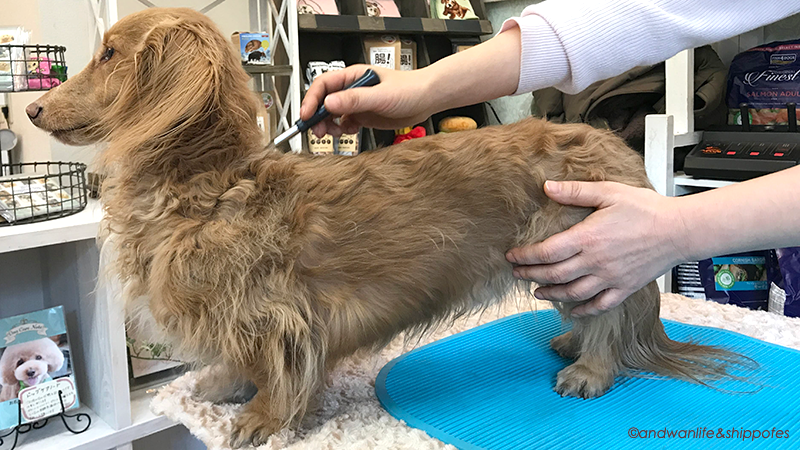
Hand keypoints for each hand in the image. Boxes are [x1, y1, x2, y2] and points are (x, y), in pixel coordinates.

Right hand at [301, 65, 434, 136]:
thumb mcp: (380, 95)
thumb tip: (330, 102)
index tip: (307, 115)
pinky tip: (350, 132)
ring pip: (333, 114)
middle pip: (324, 101)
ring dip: (329, 125)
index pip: (323, 85)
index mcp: (353, 76)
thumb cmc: (409, 89)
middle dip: (317, 116)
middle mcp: (352, 89)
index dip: (312, 100)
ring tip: (333, 133)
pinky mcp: (364, 116)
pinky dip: (343, 130)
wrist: (427, 99)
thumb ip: (355, 99)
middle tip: (317, 131)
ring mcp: (357, 103)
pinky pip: (345, 124)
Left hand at [506, 180, 688, 316]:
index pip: (546, 253)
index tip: (512, 256)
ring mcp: (610, 278)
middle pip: (553, 275)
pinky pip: (599, 305)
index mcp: (588, 238)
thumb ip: (575, 192)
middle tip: (516, 273)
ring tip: (536, 290)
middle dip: (530, 275)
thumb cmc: (646, 208)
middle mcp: (596, 262)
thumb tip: (546, 187)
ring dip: (550, 293)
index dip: (525, 256)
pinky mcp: (624, 288)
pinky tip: (571, 309)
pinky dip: (581, 310)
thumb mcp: (609, 192)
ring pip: (572, 293)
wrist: (680, 230)